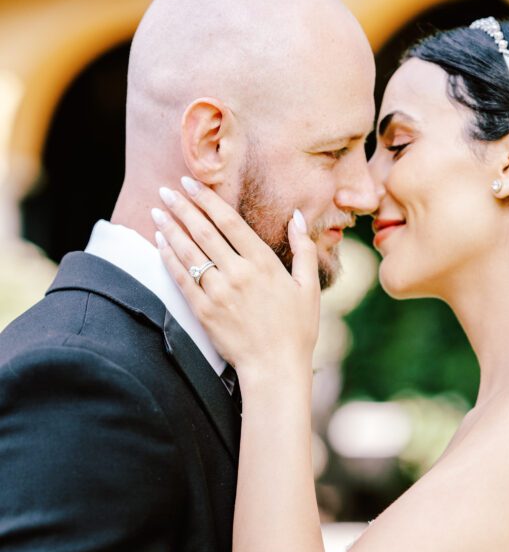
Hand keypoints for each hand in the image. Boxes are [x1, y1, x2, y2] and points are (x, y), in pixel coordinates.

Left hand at [152, 180, 319, 382]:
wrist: (275, 368)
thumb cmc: (297, 330)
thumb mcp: (309, 287)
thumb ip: (303, 249)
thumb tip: (297, 217)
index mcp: (263, 263)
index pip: (228, 221)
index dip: (206, 200)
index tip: (190, 184)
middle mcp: (238, 273)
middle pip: (203, 231)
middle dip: (182, 208)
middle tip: (166, 190)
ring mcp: (219, 293)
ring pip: (189, 252)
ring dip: (170, 229)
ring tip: (157, 211)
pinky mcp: (204, 311)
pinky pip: (182, 279)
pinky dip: (169, 258)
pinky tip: (160, 243)